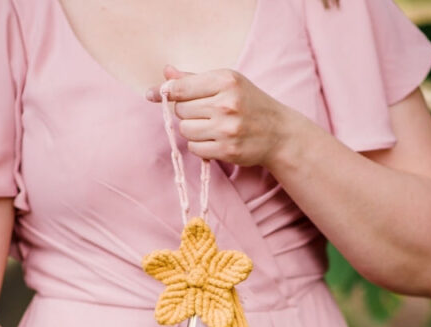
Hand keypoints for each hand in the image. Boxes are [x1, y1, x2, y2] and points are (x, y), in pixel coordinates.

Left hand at [145, 65, 296, 167]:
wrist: (280, 133)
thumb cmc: (249, 103)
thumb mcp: (228, 83)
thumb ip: (194, 79)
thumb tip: (165, 72)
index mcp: (226, 81)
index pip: (180, 87)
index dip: (164, 92)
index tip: (151, 94)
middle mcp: (226, 103)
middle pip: (180, 110)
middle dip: (187, 112)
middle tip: (206, 112)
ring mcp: (227, 128)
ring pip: (185, 130)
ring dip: (193, 130)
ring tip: (212, 126)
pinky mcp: (227, 150)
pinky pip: (194, 149)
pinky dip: (200, 146)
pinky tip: (216, 140)